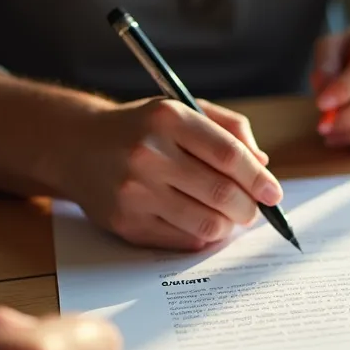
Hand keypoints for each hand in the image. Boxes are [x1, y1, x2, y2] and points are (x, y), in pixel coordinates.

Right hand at [67, 97, 282, 249]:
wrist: (76, 146)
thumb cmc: (141, 128)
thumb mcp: (182, 110)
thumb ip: (228, 129)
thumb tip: (263, 164)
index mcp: (168, 118)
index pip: (228, 154)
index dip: (258, 178)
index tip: (274, 193)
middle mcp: (149, 153)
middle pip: (222, 193)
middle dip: (248, 208)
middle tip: (252, 209)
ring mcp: (135, 191)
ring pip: (206, 223)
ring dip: (228, 225)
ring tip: (228, 216)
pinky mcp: (126, 222)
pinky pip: (183, 240)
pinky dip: (202, 235)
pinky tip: (200, 222)